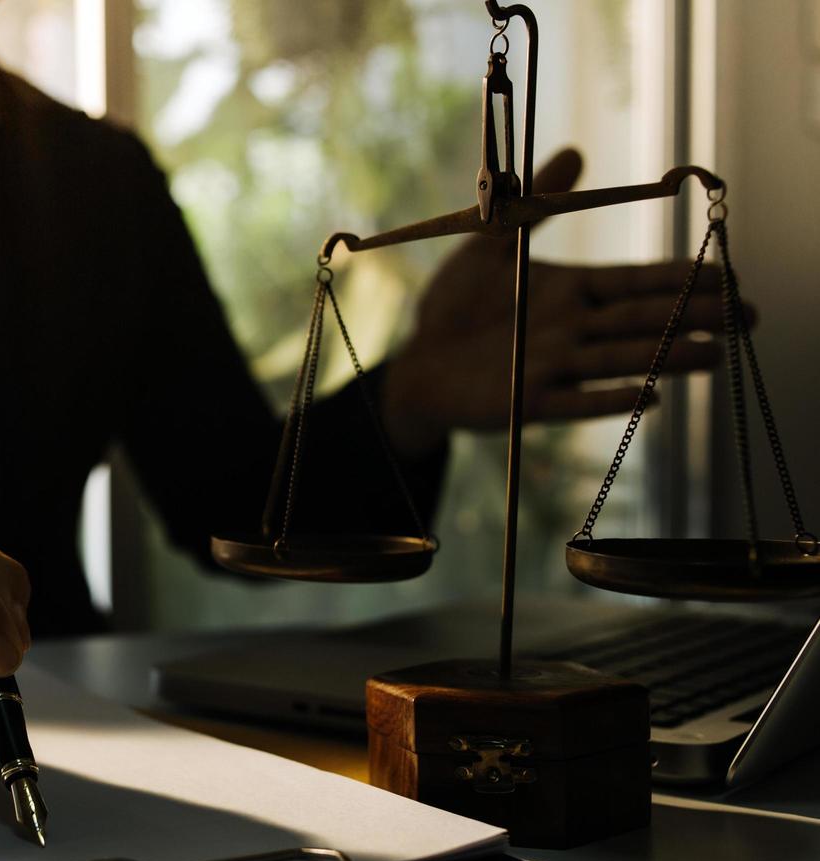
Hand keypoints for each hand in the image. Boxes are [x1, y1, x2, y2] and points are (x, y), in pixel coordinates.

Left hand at [382, 147, 740, 457]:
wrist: (419, 360)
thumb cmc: (455, 305)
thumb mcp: (489, 246)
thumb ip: (534, 205)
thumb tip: (576, 152)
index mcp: (571, 291)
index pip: (633, 283)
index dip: (677, 280)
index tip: (725, 276)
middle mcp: (572, 329)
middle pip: (640, 321)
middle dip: (694, 317)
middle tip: (749, 315)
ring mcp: (554, 366)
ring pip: (619, 360)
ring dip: (667, 357)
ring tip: (715, 355)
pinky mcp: (528, 400)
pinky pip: (575, 401)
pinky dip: (610, 398)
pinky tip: (650, 396)